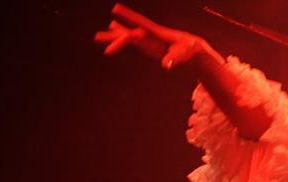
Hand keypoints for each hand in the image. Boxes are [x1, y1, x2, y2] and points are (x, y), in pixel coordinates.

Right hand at [94, 3, 221, 69]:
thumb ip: (173, 58)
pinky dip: (120, 39)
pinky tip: (112, 31)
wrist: (191, 48)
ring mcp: (146, 39)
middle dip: (115, 36)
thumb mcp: (182, 54)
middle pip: (128, 34)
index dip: (127, 16)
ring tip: (97, 37)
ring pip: (126, 36)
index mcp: (155, 33)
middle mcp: (148, 34)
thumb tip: (165, 65)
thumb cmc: (187, 49)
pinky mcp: (147, 45)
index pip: (139, 23)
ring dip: (113, 37)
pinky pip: (130, 42)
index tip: (115, 9)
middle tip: (98, 37)